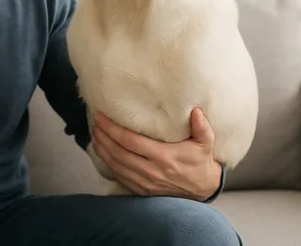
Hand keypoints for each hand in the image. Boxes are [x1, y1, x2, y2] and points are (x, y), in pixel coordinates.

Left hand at [91, 108, 221, 200]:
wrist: (202, 189)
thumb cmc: (200, 161)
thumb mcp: (206, 143)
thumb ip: (202, 126)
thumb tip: (195, 110)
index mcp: (164, 157)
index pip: (131, 142)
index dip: (113, 129)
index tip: (102, 117)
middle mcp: (151, 171)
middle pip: (118, 152)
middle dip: (103, 136)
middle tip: (95, 121)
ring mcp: (144, 183)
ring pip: (115, 165)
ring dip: (101, 149)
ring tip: (95, 133)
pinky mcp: (141, 190)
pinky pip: (118, 176)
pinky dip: (107, 162)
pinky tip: (101, 151)